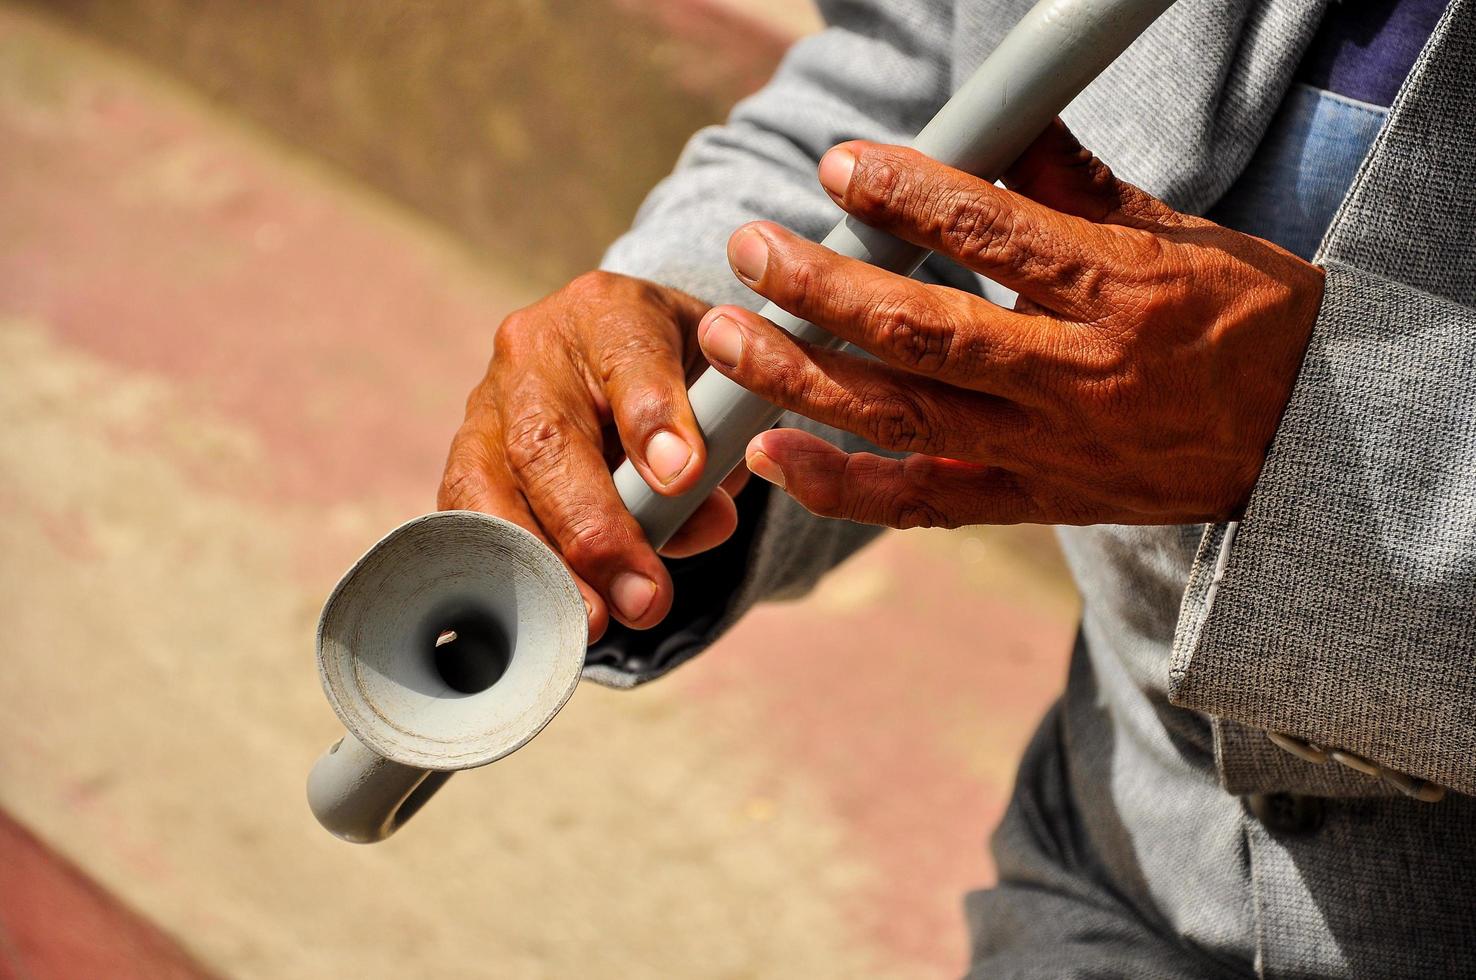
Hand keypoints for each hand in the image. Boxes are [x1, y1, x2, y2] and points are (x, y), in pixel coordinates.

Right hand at [439, 271, 747, 640]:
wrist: (625, 357)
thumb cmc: (681, 378)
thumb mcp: (718, 393)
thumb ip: (720, 449)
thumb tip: (706, 521)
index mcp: (609, 309)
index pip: (628, 355)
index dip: (652, 416)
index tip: (685, 475)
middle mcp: (534, 349)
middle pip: (547, 438)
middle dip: (596, 528)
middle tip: (645, 598)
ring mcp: (487, 403)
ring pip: (489, 483)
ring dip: (542, 564)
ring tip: (593, 622)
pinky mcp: (465, 457)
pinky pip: (465, 517)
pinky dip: (501, 571)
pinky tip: (538, 616)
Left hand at [696, 120, 1324, 528]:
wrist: (1312, 444)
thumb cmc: (1248, 322)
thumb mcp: (1180, 236)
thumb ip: (1078, 187)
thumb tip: (1006, 116)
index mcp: (1126, 294)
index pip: (1000, 239)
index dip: (912, 198)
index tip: (839, 167)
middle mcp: (1080, 380)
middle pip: (928, 335)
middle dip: (825, 290)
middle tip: (749, 250)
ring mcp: (1052, 453)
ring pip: (906, 419)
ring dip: (804, 380)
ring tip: (724, 339)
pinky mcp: (1036, 505)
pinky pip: (926, 504)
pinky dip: (844, 486)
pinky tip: (771, 454)